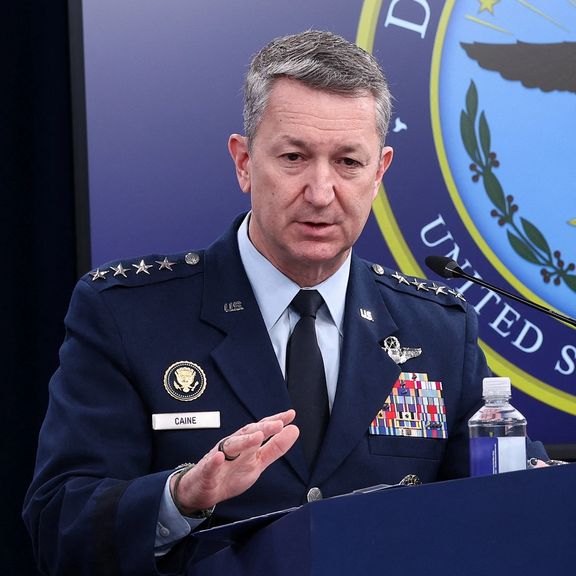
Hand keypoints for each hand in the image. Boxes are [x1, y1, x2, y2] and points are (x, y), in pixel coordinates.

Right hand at [170, 409, 298, 514]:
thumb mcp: (258, 462)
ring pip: (231, 445)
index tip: (290, 414)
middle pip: (248, 433)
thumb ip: (275, 448)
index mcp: (246, 444)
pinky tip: (218, 457)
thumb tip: (294, 430)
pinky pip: (209, 465)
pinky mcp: (206, 471)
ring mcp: (219, 457)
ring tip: (257, 436)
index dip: (275, 421)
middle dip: (263, 428)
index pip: (261, 428)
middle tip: (278, 424)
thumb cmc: (229, 474)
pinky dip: (213, 461)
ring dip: (244, 441)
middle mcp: (233, 446)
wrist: (202, 491)